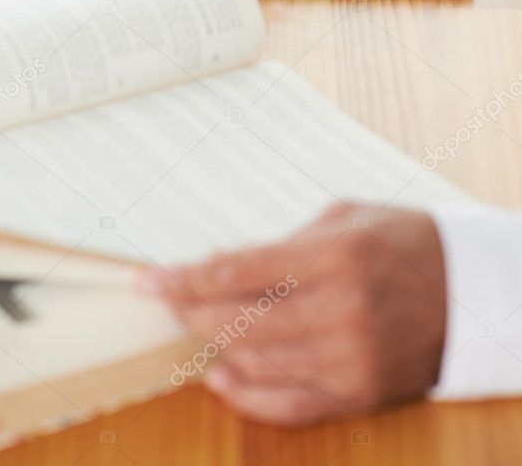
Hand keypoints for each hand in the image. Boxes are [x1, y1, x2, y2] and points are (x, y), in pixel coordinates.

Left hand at [139, 203, 445, 424]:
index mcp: (336, 257)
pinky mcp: (360, 394)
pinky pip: (288, 405)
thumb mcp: (345, 218)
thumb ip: (283, 243)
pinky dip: (246, 394)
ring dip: (211, 348)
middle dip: (189, 311)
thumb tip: (219, 263)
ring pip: (255, 364)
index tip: (149, 279)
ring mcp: (351, 360)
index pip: (238, 272)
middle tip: (165, 300)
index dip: (185, 278)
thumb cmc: (404, 240)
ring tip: (189, 329)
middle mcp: (341, 312)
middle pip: (237, 321)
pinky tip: (220, 377)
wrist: (473, 291)